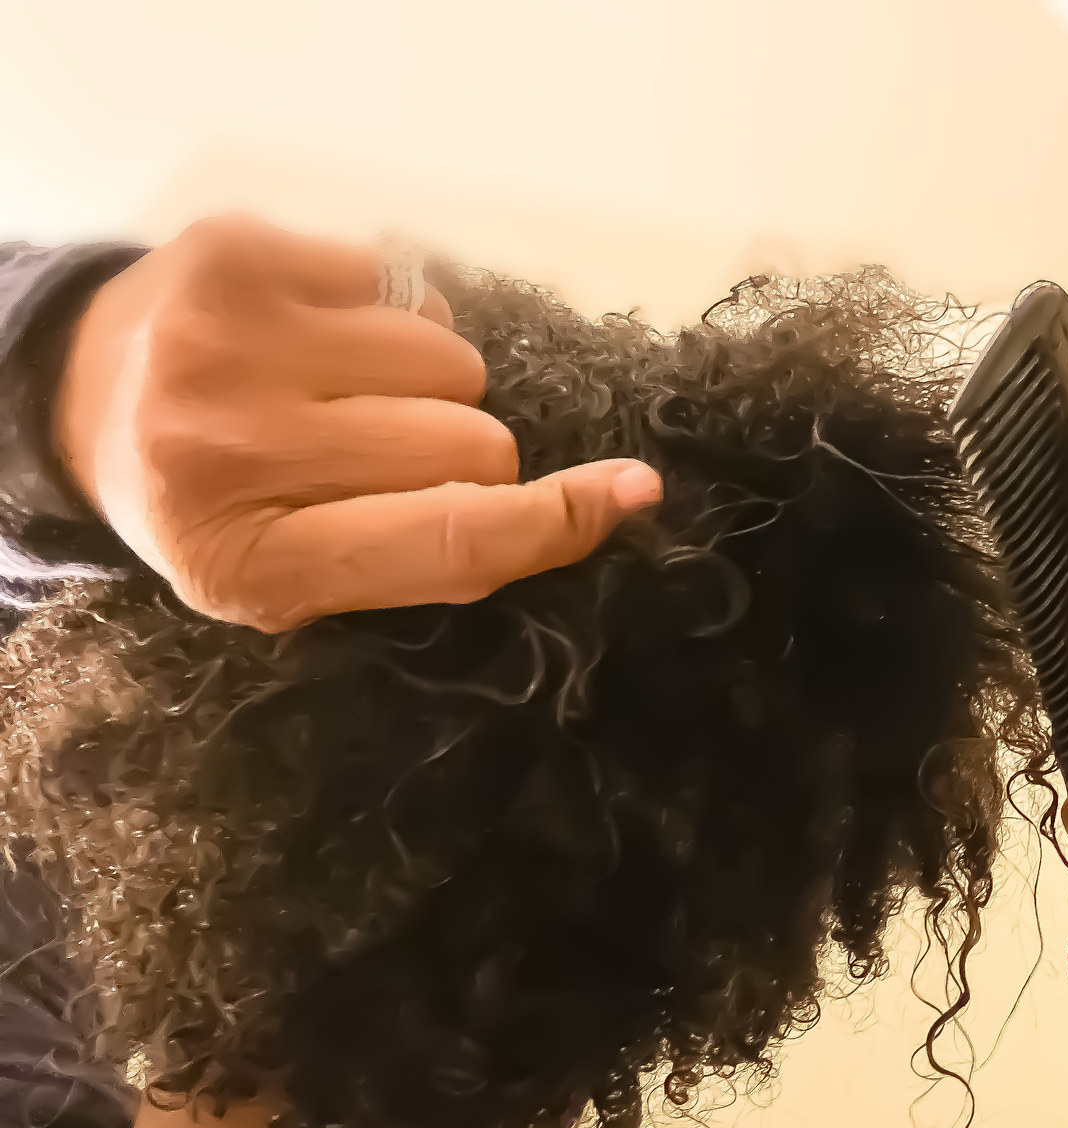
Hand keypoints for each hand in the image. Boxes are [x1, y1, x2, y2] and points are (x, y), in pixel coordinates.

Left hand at [54, 215, 660, 631]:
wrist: (81, 405)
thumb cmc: (222, 509)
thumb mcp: (311, 576)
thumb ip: (441, 554)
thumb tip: (615, 498)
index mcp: (255, 564)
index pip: (448, 541)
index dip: (554, 521)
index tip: (632, 494)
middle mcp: (228, 451)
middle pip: (465, 444)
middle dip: (456, 451)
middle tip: (381, 457)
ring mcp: (225, 343)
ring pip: (446, 357)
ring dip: (424, 381)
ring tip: (344, 394)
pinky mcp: (234, 256)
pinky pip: (398, 281)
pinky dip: (382, 313)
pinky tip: (318, 338)